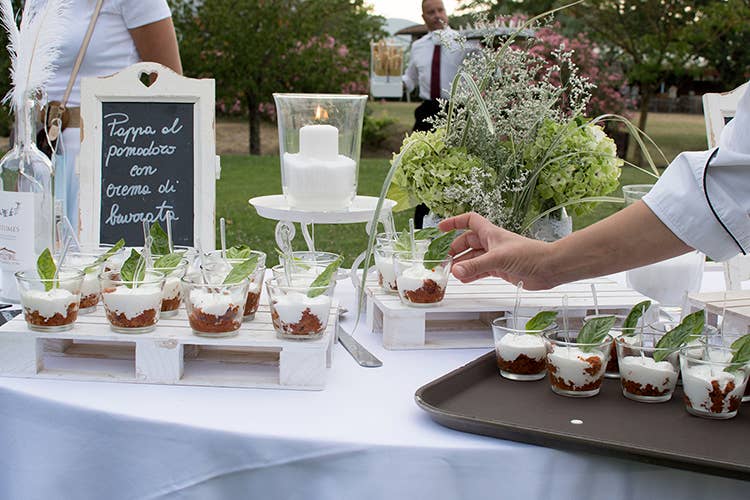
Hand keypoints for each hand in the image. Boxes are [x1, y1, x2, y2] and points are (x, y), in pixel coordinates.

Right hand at [438, 212, 555, 289]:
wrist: (549, 268)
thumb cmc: (530, 255)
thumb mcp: (498, 259)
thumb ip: (476, 266)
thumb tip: (456, 271)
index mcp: (491, 233)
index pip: (469, 221)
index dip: (454, 222)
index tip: (440, 228)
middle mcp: (492, 243)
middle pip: (467, 242)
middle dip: (454, 250)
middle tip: (443, 260)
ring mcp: (496, 257)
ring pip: (473, 258)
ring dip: (462, 264)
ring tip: (450, 272)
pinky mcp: (500, 269)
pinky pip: (481, 270)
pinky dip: (471, 274)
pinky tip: (464, 280)